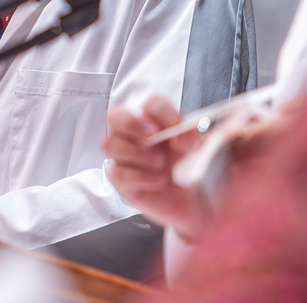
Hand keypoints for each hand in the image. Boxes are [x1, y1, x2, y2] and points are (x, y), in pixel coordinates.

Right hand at [103, 96, 210, 240]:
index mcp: (155, 122)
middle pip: (114, 116)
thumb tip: (182, 132)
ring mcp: (123, 158)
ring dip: (136, 153)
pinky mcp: (121, 181)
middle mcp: (133, 136)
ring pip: (109, 144)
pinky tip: (157, 181)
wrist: (192, 202)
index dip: (162, 111)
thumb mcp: (197, 150)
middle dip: (131, 123)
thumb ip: (189, 136)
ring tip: (159, 163)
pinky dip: (141, 177)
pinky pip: (117, 173)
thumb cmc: (189, 170)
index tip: (176, 124)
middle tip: (152, 135)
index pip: (151, 105)